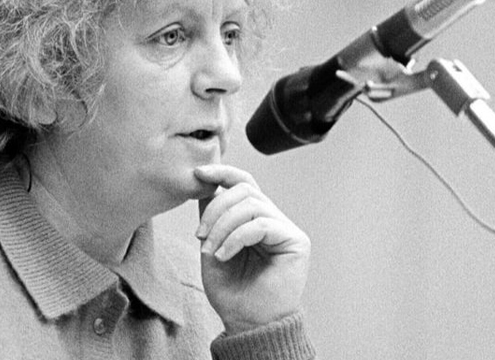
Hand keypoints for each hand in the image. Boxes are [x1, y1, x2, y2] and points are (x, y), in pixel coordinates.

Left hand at [194, 164, 309, 334]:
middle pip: (244, 190)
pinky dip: (237, 237)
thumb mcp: (211, 247)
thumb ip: (211, 217)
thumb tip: (205, 185)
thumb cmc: (231, 291)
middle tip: (200, 236)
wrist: (247, 322)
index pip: (242, 183)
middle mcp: (273, 219)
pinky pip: (262, 224)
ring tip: (211, 250)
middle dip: (215, 208)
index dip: (221, 172)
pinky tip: (224, 256)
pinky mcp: (296, 241)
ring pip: (252, 204)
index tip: (197, 173)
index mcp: (253, 218)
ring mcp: (286, 229)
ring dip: (223, 225)